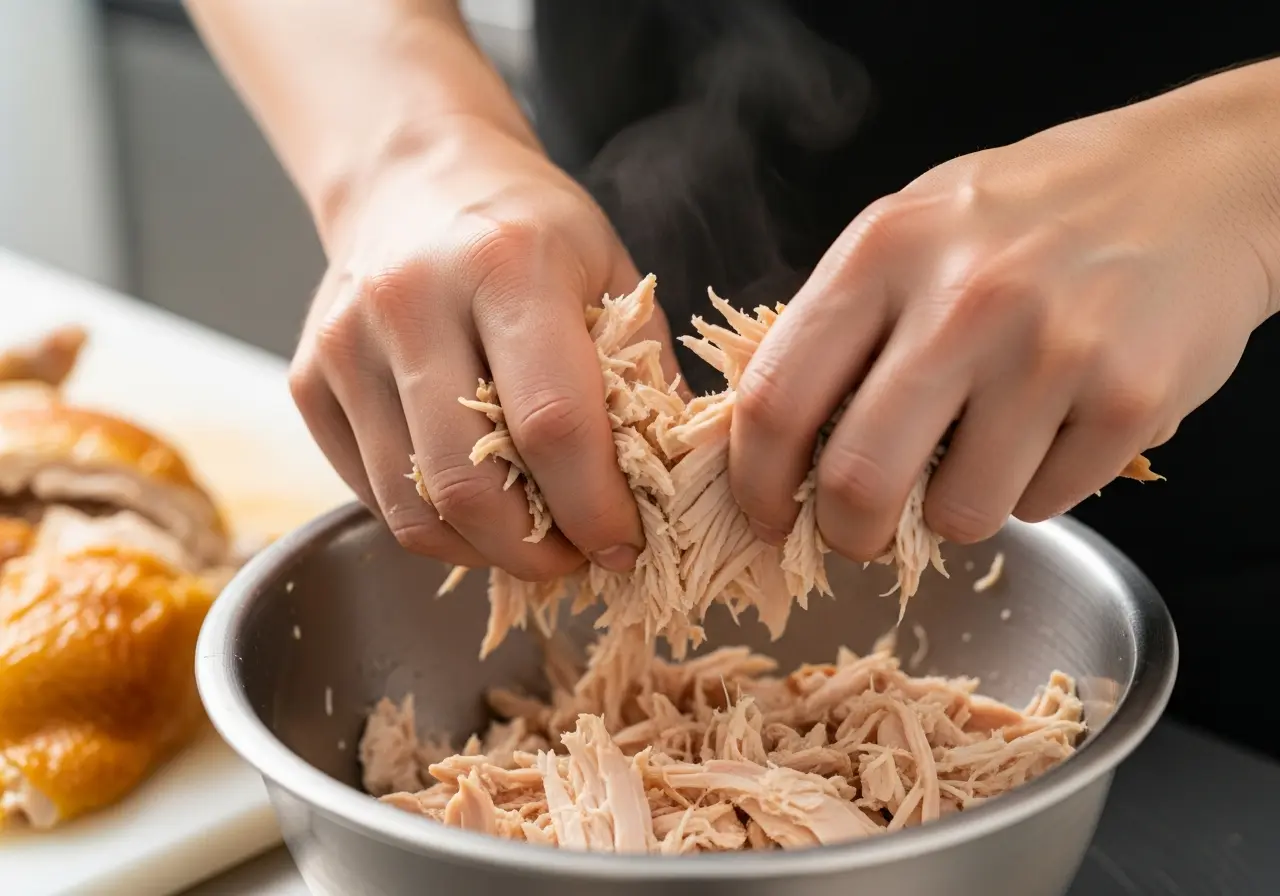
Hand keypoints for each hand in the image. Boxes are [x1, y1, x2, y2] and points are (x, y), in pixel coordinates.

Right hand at [290, 117, 680, 578]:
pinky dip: (431, 522)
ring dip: (480, 550)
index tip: (626, 543)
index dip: (596, 507)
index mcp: (506, 264)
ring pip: (409, 506)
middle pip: (467, 484)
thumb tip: (671, 485)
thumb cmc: (527, 227)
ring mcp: (346, 344)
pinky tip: (474, 503)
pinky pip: (370, 493)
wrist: (410, 176)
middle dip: (533, 552)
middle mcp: (410, 301)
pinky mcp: (308, 380)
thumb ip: (643, 373)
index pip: (553, 423)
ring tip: (529, 539)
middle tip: (575, 557)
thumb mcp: (609, 271)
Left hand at [730, 75, 1279, 558]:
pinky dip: (1034, 488)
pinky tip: (1052, 424)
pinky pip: (1044, 506)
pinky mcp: (1129, 399)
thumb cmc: (1033, 213)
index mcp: (884, 251)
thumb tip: (774, 439)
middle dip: (847, 533)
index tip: (764, 513)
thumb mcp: (912, 228)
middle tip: (858, 530)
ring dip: (955, 510)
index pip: (777, 398)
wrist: (1196, 180)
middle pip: (858, 482)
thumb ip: (841, 322)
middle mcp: (964, 299)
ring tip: (980, 448)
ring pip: (959, 515)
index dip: (755, 481)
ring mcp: (1052, 351)